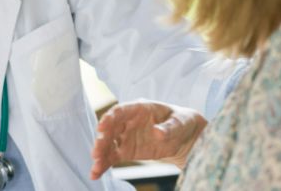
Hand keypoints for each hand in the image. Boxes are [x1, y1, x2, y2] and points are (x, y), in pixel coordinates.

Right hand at [89, 99, 206, 179]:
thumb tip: (157, 132)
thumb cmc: (182, 122)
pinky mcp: (127, 151)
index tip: (101, 127)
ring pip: (109, 144)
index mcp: (140, 108)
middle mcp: (129, 121)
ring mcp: (126, 136)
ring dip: (101, 154)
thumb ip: (169, 127)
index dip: (110, 118)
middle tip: (96, 152)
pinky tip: (95, 173)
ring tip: (96, 167)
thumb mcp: (180, 122)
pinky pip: (112, 156)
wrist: (185, 137)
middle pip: (111, 129)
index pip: (121, 111)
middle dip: (102, 140)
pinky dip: (104, 164)